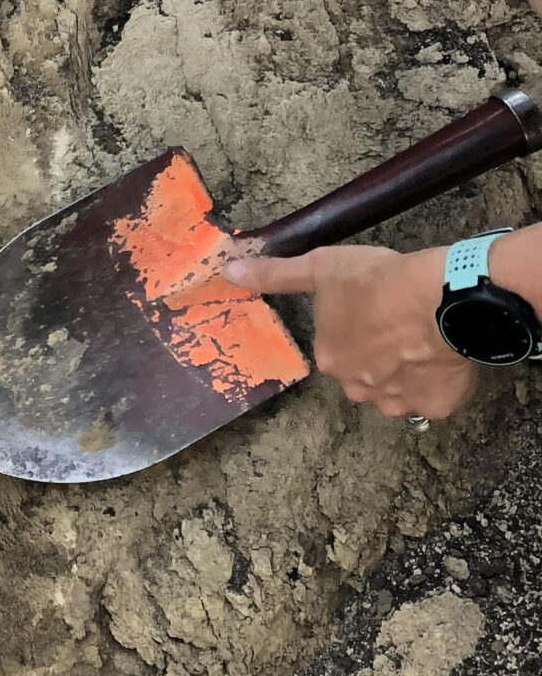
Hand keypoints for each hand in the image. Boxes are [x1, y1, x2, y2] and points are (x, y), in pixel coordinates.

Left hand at [219, 242, 475, 418]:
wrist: (439, 299)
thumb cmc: (377, 281)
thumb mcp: (321, 268)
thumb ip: (276, 275)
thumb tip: (229, 273)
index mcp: (329, 358)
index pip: (339, 348)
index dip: (358, 328)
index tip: (376, 310)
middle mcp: (356, 388)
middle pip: (365, 375)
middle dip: (380, 358)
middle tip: (402, 327)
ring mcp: (396, 402)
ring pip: (398, 392)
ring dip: (407, 375)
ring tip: (425, 341)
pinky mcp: (435, 407)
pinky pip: (434, 399)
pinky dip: (439, 385)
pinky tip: (446, 359)